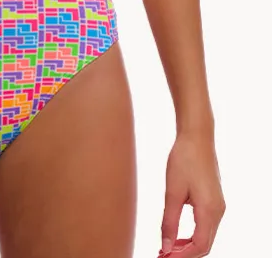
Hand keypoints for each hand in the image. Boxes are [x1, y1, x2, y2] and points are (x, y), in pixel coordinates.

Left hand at [158, 130, 225, 256]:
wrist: (197, 136)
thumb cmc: (184, 159)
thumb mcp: (172, 191)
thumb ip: (169, 222)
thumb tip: (166, 247)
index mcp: (209, 210)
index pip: (199, 246)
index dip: (182, 256)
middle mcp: (218, 211)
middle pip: (204, 245)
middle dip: (184, 254)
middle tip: (163, 255)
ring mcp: (218, 206)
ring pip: (206, 236)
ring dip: (188, 246)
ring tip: (167, 247)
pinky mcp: (215, 200)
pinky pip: (206, 226)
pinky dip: (193, 234)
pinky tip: (177, 234)